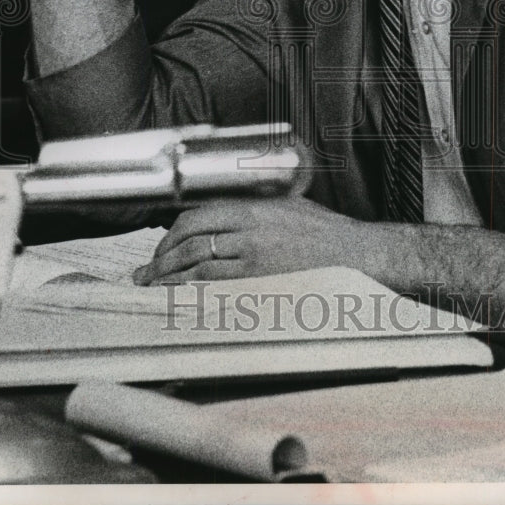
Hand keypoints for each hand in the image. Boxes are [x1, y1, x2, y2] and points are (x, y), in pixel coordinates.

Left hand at [132, 196, 369, 283]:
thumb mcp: (289, 207)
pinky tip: (178, 298)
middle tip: (146, 271)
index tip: (162, 246)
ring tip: (152, 287)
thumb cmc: (328, 233)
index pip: (198, 215)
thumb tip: (226, 218)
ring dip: (169, 276)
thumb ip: (257, 210)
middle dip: (162, 255)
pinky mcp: (261, 279)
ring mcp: (254, 254)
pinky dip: (191, 290)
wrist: (358, 254)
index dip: (173, 232)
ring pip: (197, 262)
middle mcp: (250, 226)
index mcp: (254, 206)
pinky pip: (216, 285)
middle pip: (190, 237)